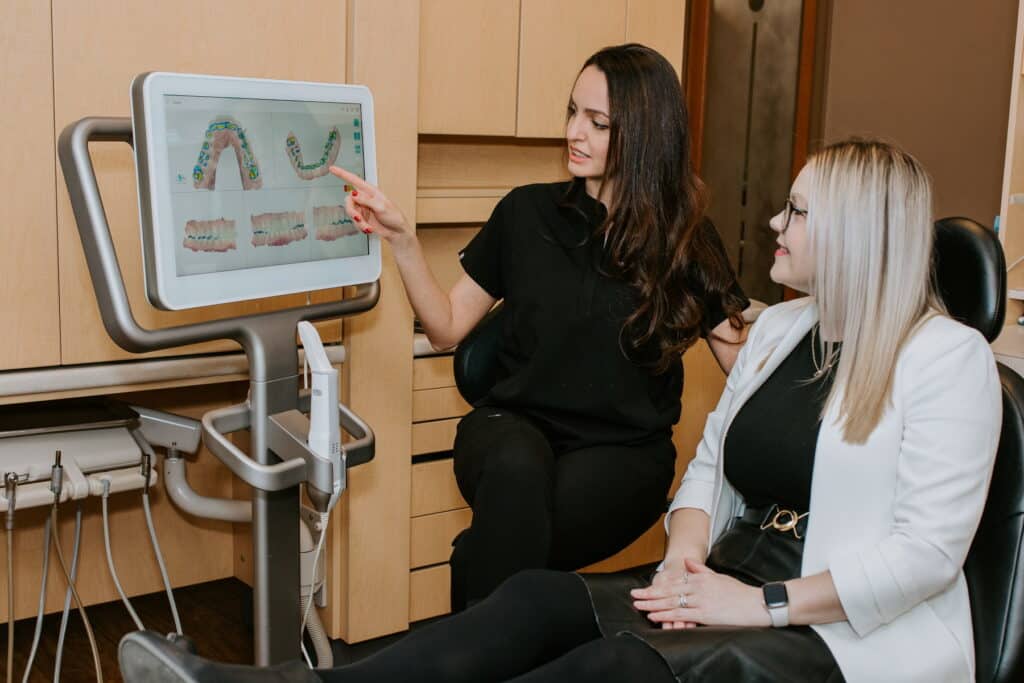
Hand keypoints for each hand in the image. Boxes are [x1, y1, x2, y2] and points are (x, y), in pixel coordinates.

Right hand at [328, 166, 411, 248]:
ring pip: (351, 213)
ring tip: (368, 228)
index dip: (342, 174)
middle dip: (352, 212)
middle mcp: (365, 198)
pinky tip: (370, 229)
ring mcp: (363, 208)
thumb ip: (366, 200)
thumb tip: (353, 193)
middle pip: (349, 201)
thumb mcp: (381, 207)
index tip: (332, 168)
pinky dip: (361, 227)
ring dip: (359, 222)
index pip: (354, 180)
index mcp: (370, 191)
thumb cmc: (394, 217)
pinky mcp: (362, 218)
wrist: (397, 232)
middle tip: (358, 219)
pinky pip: (355, 222)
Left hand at [631, 558, 770, 627]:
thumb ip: (701, 570)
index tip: (644, 589)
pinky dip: (666, 615)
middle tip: (634, 596)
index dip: (657, 587)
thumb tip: (688, 562)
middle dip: (649, 595)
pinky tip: (655, 616)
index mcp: (700, 578)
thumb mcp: (719, 577)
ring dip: (653, 605)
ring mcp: (701, 600)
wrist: (757, 603)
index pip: (673, 583)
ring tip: (639, 605)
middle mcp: (698, 587)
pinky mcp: (705, 613)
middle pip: (668, 591)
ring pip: (671, 602)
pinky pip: (681, 614)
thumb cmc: (740, 592)